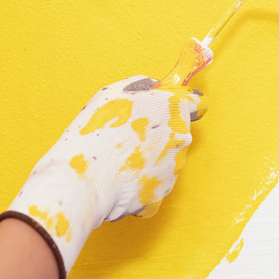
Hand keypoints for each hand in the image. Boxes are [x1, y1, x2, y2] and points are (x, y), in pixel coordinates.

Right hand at [0, 76, 204, 278]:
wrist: (81, 182)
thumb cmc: (93, 133)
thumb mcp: (113, 93)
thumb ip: (142, 85)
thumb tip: (154, 88)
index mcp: (173, 109)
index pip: (198, 103)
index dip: (185, 105)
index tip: (172, 110)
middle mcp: (182, 137)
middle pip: (177, 132)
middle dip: (159, 133)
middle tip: (127, 137)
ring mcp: (175, 167)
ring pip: (166, 159)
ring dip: (149, 159)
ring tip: (118, 160)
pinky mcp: (163, 193)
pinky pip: (154, 183)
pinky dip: (140, 182)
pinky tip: (119, 180)